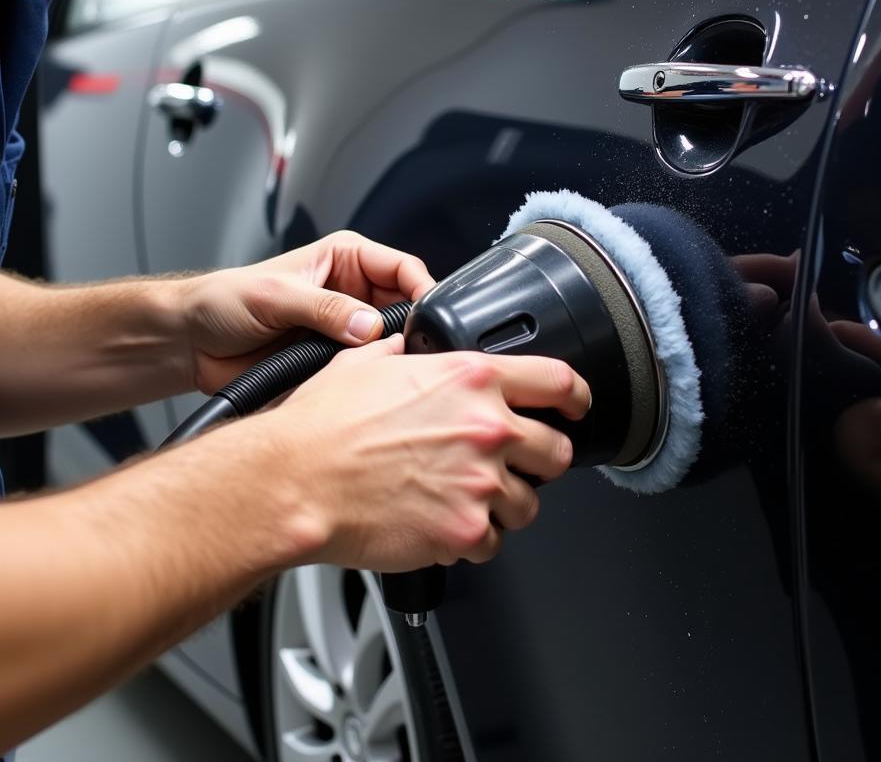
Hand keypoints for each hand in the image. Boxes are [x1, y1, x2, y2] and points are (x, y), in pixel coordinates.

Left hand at [181, 232, 434, 392]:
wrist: (192, 342)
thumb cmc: (224, 301)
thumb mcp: (277, 297)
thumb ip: (326, 309)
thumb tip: (369, 326)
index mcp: (344, 259)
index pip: (401, 267)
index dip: (421, 289)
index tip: (428, 314)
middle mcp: (352, 291)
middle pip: (404, 305)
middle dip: (410, 325)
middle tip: (408, 346)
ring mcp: (345, 326)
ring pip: (390, 340)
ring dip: (389, 354)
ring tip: (385, 365)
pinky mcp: (335, 358)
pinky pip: (366, 368)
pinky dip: (369, 375)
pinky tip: (367, 381)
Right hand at [264, 335, 589, 571]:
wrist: (294, 482)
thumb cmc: (322, 426)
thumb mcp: (368, 362)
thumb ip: (408, 353)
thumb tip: (413, 348)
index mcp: (471, 379)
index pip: (559, 382)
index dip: (576, 396)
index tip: (576, 407)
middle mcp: (487, 427)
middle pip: (556, 451)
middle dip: (538, 460)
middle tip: (509, 464)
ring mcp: (480, 483)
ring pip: (529, 504)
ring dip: (504, 504)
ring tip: (464, 498)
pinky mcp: (463, 531)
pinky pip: (493, 542)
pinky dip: (473, 538)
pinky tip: (442, 523)